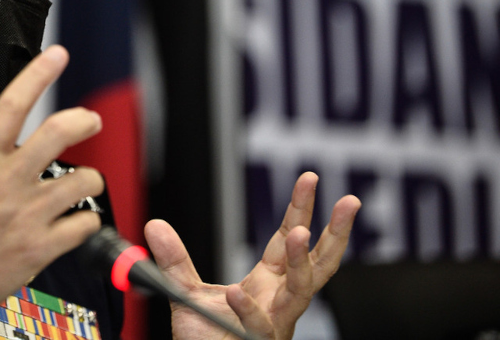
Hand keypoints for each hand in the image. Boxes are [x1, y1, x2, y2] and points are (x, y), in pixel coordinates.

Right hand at [0, 46, 104, 337]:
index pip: (13, 105)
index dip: (39, 74)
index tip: (58, 54)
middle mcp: (5, 183)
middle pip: (58, 133)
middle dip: (84, 119)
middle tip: (91, 120)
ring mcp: (24, 217)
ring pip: (81, 182)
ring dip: (90, 179)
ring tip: (84, 183)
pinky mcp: (37, 250)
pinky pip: (81, 227)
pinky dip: (86, 222)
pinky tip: (76, 222)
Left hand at [146, 172, 359, 339]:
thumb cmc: (206, 339)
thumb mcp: (185, 292)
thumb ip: (174, 260)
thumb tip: (154, 225)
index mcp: (269, 283)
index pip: (290, 239)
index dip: (300, 208)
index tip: (310, 178)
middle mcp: (280, 301)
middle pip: (318, 263)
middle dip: (336, 233)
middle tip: (349, 202)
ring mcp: (275, 324)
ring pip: (300, 292)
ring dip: (302, 262)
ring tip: (299, 232)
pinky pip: (258, 327)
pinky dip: (248, 310)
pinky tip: (235, 293)